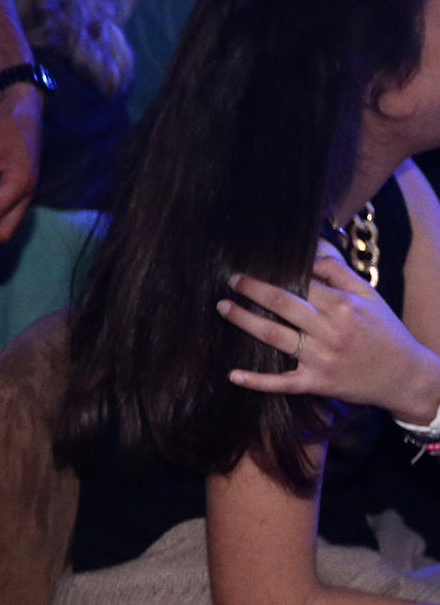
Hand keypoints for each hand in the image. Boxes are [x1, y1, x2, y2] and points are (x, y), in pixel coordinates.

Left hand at [219, 241, 439, 424]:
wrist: (408, 378)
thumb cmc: (386, 332)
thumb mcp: (369, 296)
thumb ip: (339, 271)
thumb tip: (312, 247)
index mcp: (343, 306)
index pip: (301, 283)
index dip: (274, 273)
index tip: (251, 265)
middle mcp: (331, 331)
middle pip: (283, 305)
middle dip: (253, 291)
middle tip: (230, 280)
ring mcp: (322, 359)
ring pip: (276, 337)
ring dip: (245, 321)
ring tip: (223, 308)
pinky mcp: (317, 383)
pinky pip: (282, 382)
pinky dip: (256, 381)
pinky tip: (232, 375)